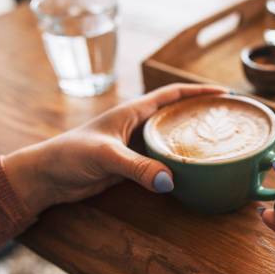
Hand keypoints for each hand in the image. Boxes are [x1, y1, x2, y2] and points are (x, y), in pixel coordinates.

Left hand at [3, 83, 226, 214]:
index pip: (172, 94)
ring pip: (171, 138)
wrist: (47, 176)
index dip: (197, 92)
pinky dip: (178, 162)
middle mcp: (138, 125)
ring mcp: (136, 145)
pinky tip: (191, 169)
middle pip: (176, 114)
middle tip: (227, 120)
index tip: (223, 94)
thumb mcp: (106, 156)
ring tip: (217, 144)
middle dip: (201, 113)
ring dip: (191, 139)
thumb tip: (170, 181)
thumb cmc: (70, 155)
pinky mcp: (132, 164)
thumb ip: (138, 167)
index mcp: (133, 111)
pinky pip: (162, 160)